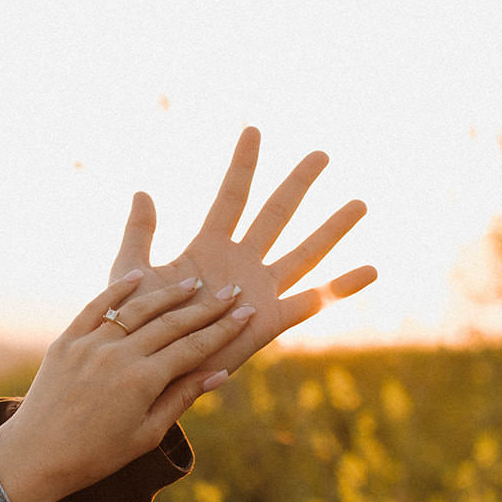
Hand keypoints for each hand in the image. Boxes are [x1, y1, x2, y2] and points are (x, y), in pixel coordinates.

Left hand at [0, 272, 255, 501]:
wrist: (35, 455)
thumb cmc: (96, 455)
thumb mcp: (146, 433)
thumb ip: (181, 398)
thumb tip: (219, 373)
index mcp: (142, 381)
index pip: (194, 347)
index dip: (224, 330)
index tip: (246, 314)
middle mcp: (118, 356)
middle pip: (172, 323)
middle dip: (206, 308)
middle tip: (231, 293)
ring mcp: (89, 344)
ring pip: (137, 309)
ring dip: (168, 295)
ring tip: (193, 284)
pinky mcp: (66, 341)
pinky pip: (96, 307)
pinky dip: (118, 290)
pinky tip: (139, 276)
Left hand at [108, 125, 376, 376]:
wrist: (148, 371)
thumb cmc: (134, 326)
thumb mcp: (130, 274)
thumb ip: (138, 234)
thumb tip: (142, 192)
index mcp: (207, 248)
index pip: (230, 197)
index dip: (242, 165)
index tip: (253, 130)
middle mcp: (240, 263)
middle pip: (276, 214)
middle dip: (298, 184)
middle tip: (321, 154)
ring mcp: (259, 290)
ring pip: (304, 251)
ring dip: (332, 229)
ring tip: (360, 203)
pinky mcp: (270, 321)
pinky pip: (312, 302)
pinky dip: (341, 287)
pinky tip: (372, 269)